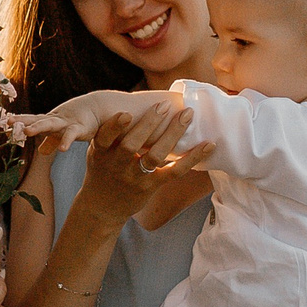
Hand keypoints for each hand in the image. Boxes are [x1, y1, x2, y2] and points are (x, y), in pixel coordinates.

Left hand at [0, 111, 74, 145]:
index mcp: (50, 122)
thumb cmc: (80, 121)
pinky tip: (62, 149)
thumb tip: (42, 151)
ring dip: (39, 127)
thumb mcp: (63, 132)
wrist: (100, 110)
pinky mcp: (80, 128)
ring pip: (51, 125)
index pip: (32, 120)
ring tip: (28, 132)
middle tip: (10, 123)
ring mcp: (67, 123)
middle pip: (37, 120)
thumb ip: (52, 141)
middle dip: (24, 121)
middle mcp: (55, 121)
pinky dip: (66, 141)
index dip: (20, 121)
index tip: (5, 122)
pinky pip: (71, 135)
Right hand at [71, 103, 213, 227]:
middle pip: (132, 145)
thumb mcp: (97, 151)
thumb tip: (132, 100)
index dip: (115, 127)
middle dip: (149, 124)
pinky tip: (208, 144)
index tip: (126, 114)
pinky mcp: (152, 186)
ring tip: (186, 115)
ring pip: (155, 156)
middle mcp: (117, 165)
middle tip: (164, 105)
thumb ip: (111, 132)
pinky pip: (175, 171)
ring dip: (172, 134)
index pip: (105, 138)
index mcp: (101, 153)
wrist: (103, 206)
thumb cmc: (103, 169)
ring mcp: (135, 177)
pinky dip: (193, 158)